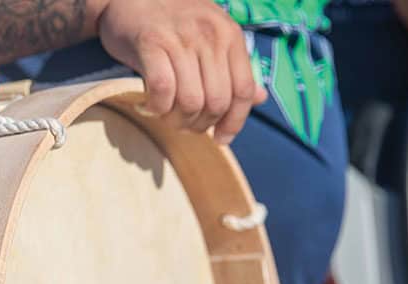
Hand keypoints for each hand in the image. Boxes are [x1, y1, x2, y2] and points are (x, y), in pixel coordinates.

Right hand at [95, 0, 265, 143]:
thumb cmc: (172, 21)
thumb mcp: (211, 36)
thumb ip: (233, 67)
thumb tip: (259, 99)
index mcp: (230, 35)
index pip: (243, 90)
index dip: (235, 122)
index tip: (221, 138)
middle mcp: (209, 35)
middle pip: (216, 101)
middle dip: (200, 124)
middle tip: (184, 125)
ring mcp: (180, 39)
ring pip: (190, 101)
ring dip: (177, 120)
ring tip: (166, 117)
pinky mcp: (151, 43)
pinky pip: (162, 90)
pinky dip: (156, 108)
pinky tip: (148, 106)